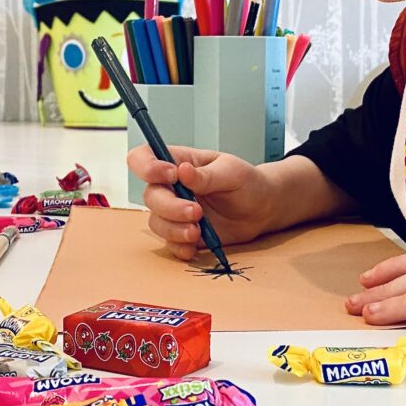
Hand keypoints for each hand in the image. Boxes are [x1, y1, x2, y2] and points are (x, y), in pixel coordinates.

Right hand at [128, 145, 272, 260]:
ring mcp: (174, 212)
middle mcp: (171, 187)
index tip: (171, 175)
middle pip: (150, 196)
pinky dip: (179, 247)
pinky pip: (169, 243)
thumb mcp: (232, 172)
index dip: (147, 166)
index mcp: (178, 162)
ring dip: (174, 230)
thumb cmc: (247, 183)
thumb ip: (206, 175)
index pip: (143, 157)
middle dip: (170, 207)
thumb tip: (181, 170)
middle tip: (197, 212)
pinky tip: (195, 245)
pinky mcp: (182, 233)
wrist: (261, 210)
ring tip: (198, 232)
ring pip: (156, 222)